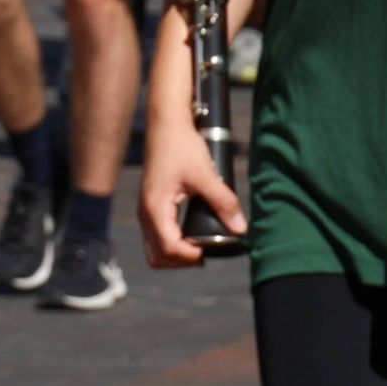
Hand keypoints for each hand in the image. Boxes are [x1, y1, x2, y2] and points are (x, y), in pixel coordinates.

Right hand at [138, 117, 243, 269]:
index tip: (210, 251)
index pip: (168, 248)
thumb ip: (223, 202)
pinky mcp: (151, 205)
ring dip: (177, 254)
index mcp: (155, 208)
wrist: (167, 124)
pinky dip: (172, 243)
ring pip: (155, 249)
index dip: (190, 256)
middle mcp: (146, 213)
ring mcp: (146, 210)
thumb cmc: (182, 146)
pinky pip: (157, 237)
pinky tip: (190, 236)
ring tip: (200, 247)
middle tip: (206, 253)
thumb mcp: (206, 174)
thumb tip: (240, 228)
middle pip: (158, 256)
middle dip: (182, 261)